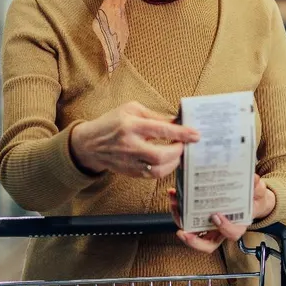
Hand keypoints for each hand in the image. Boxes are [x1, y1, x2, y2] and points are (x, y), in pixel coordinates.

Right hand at [69, 101, 198, 178]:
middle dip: (178, 152)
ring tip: (178, 154)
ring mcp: (129, 161)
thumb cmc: (112, 122)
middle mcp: (130, 145)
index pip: (161, 130)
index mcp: (131, 125)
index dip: (181, 133)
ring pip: (157, 170)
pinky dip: (164, 169)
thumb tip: (177, 122)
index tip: (196, 134)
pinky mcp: (130, 172)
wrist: (89, 144)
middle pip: (160, 155)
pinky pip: (152, 175)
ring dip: (173, 163)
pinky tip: (168, 161)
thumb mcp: (131, 109)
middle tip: (185, 145)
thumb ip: (155, 116)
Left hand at [167, 175, 276, 253]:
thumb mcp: (258, 192)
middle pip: (206, 243)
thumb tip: (254, 180)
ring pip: (193, 232)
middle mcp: (221, 231)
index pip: (232, 234)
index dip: (224, 228)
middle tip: (184, 232)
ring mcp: (209, 226)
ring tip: (175, 205)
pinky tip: (175, 195)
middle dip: (193, 240)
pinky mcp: (200, 218)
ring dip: (181, 220)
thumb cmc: (252, 200)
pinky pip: (187, 218)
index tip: (217, 216)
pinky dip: (179, 209)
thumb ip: (257, 188)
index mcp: (238, 226)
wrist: (249, 199)